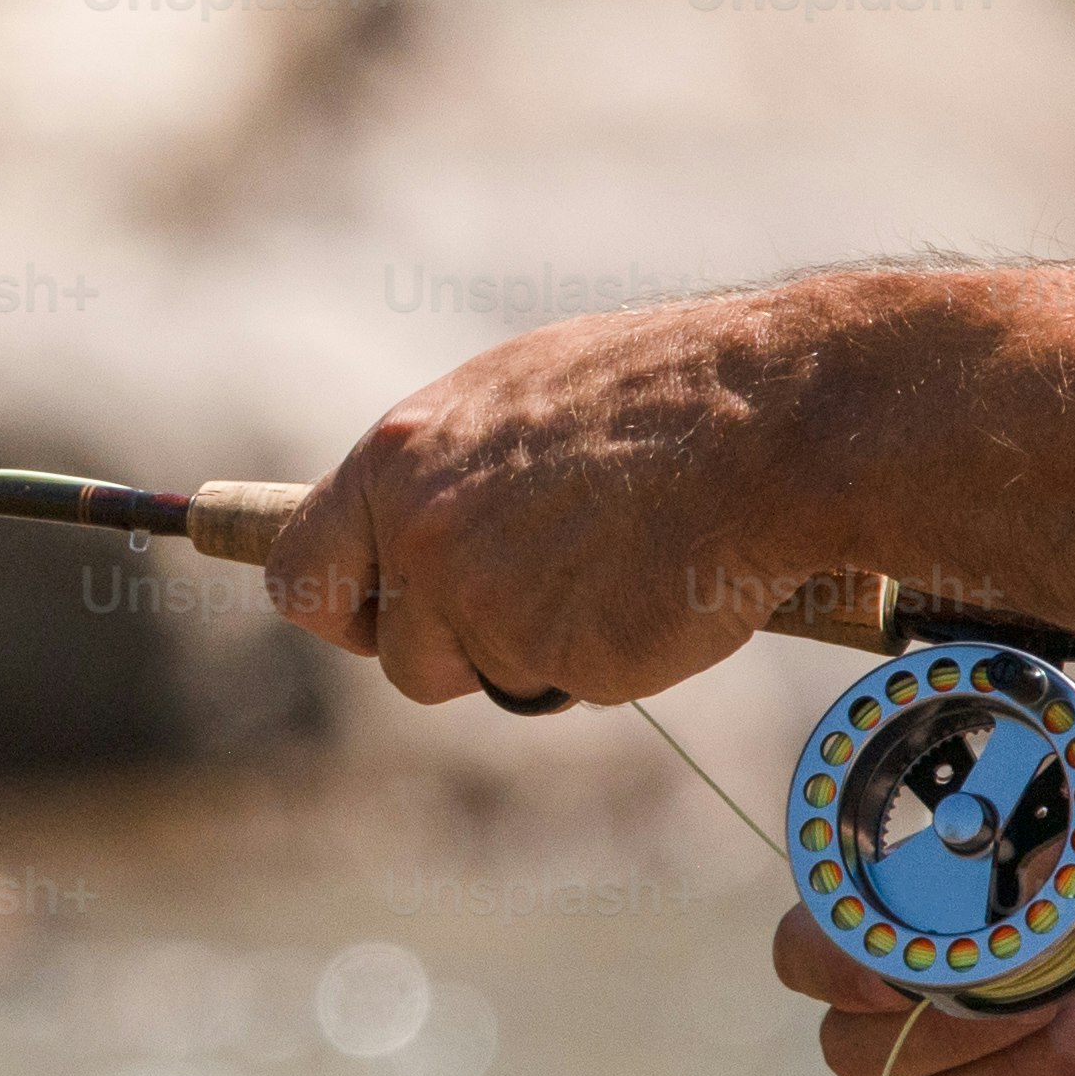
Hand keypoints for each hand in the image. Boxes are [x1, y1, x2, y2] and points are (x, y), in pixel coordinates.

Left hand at [263, 309, 777, 709]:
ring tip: (614, 568)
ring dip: (539, 652)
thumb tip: (411, 523)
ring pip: (489, 675)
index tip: (372, 616)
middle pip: (396, 653)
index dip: (341, 606)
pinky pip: (574, 683)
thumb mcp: (518, 397)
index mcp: (397, 459)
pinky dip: (615, 654)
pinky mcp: (560, 656)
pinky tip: (658, 586)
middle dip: (448, 652)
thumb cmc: (663, 392)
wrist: (773, 417)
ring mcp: (486, 602)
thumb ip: (447, 471)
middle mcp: (422, 534)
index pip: (301, 570)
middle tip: (521, 611)